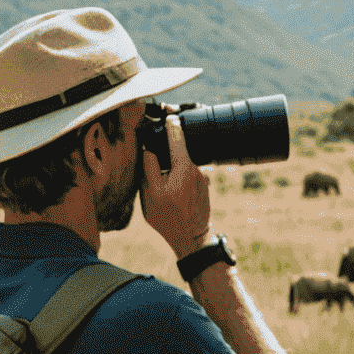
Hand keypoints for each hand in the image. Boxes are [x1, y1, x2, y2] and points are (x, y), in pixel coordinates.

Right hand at [140, 115, 213, 258]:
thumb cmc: (168, 218)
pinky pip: (188, 176)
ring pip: (183, 166)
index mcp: (183, 167)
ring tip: (164, 190)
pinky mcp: (204, 187)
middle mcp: (196, 169)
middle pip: (179, 151)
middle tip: (156, 168)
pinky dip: (179, 180)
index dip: (170, 123)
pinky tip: (173, 196)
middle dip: (166, 153)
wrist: (192, 239)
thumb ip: (149, 168)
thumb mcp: (150, 194)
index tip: (167, 114)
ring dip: (172, 171)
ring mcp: (203, 178)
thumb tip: (149, 150)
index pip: (177, 136)